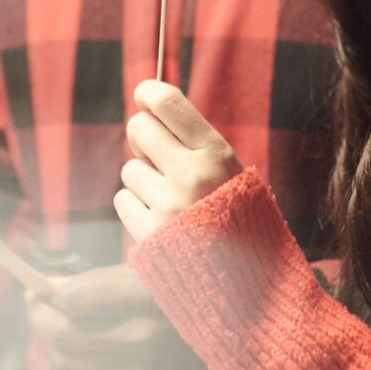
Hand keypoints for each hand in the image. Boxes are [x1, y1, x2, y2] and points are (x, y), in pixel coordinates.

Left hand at [29, 263, 222, 369]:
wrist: (242, 340)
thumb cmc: (187, 294)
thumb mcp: (148, 274)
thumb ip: (95, 280)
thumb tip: (43, 286)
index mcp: (147, 294)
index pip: (74, 299)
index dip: (50, 296)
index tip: (46, 291)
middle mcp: (143, 335)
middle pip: (63, 334)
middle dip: (40, 319)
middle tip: (35, 307)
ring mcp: (143, 369)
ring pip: (68, 365)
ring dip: (57, 348)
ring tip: (64, 332)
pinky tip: (90, 356)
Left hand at [114, 80, 243, 245]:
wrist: (247, 278)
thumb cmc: (235, 214)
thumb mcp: (229, 170)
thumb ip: (194, 142)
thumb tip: (147, 110)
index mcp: (216, 154)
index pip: (168, 103)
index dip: (149, 92)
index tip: (144, 94)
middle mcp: (191, 174)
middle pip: (139, 128)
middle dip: (143, 137)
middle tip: (157, 154)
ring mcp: (167, 205)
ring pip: (130, 168)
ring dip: (144, 180)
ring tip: (171, 200)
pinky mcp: (148, 232)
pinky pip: (123, 199)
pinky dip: (136, 206)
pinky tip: (160, 219)